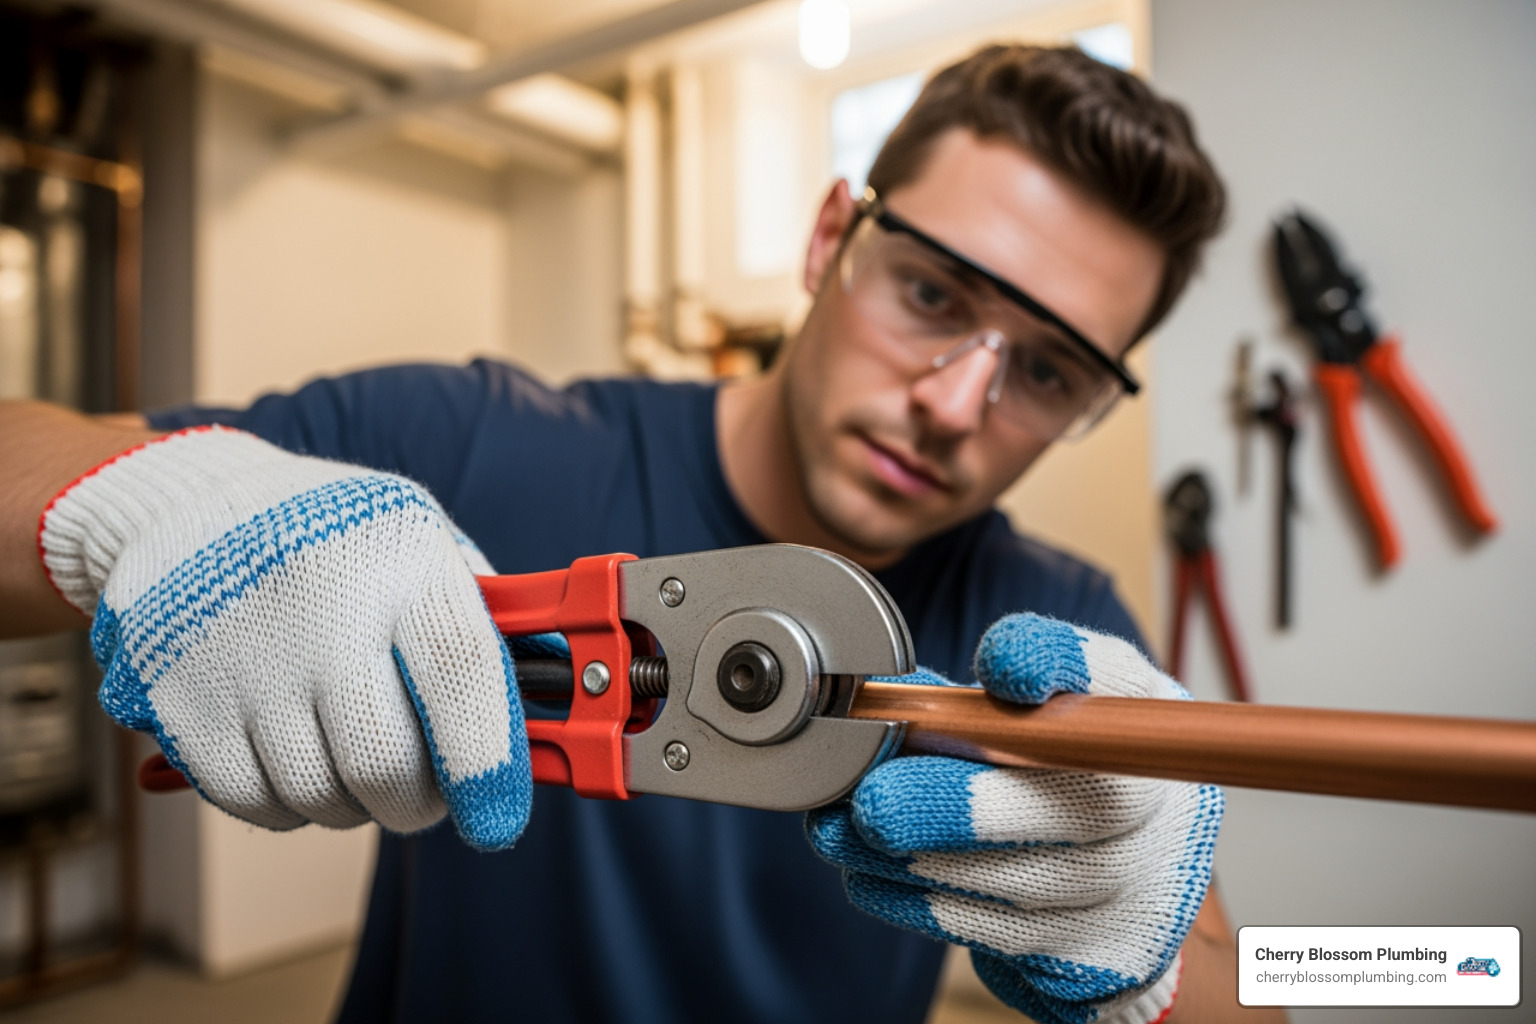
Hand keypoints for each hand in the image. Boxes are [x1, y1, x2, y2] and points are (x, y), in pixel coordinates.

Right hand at [39, 426, 530, 850]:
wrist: (198, 504)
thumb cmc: (344, 540)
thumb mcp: (426, 548)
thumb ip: (486, 626)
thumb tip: (551, 702)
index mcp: (403, 564)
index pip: (461, 676)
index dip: (487, 762)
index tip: (497, 817)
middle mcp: (323, 608)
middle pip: (384, 762)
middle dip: (415, 803)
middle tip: (420, 794)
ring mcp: (244, 655)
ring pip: (318, 795)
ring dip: (349, 803)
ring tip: (351, 756)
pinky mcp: (180, 698)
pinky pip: (252, 802)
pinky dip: (284, 803)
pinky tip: (293, 755)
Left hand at [807, 614, 1222, 1023]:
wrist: (1126, 891)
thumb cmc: (1059, 785)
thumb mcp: (1032, 722)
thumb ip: (969, 705)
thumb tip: (880, 704)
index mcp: (1138, 716)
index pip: (1113, 673)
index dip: (1063, 664)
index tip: (1004, 667)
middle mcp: (1159, 799)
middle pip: (1078, 801)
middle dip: (958, 804)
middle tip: (873, 801)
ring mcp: (1140, 885)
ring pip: (1021, 880)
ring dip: (912, 860)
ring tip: (840, 835)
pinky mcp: (1104, 956)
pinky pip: (1002, 935)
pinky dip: (920, 905)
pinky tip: (870, 878)